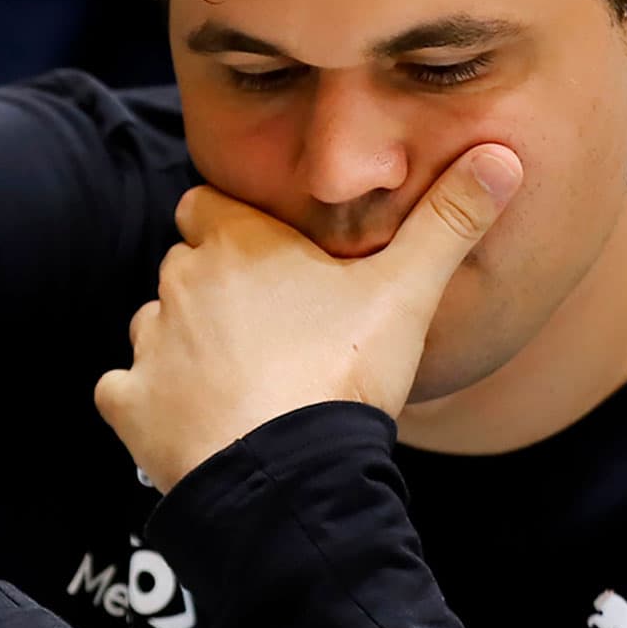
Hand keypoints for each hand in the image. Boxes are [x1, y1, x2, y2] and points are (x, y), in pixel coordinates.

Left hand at [95, 144, 522, 489]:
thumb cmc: (344, 372)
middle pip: (185, 267)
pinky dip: (147, 403)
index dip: (233, 227)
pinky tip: (189, 420)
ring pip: (154, 326)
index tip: (267, 256)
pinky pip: (123, 390)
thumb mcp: (408, 290)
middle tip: (267, 327)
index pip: (207, 205)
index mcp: (235, 242)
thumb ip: (450, 222)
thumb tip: (503, 156)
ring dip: (183, 345)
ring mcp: (147, 345)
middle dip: (214, 290)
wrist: (288, 470)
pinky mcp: (128, 404)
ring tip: (237, 380)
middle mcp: (178, 282)